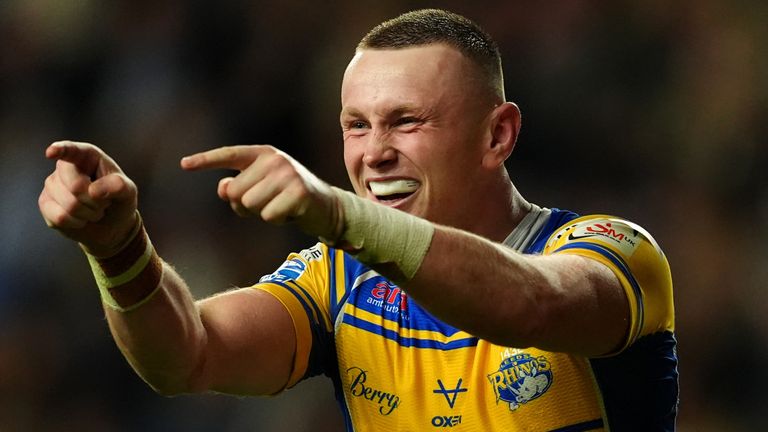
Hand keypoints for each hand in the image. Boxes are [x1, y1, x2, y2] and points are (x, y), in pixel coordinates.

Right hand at [38, 141, 138, 256]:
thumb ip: (118, 186)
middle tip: (104, 203)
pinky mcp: (45, 204)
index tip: (51, 152)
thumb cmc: (120, 201)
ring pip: (69, 204)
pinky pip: (60, 217)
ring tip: (94, 210)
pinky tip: (81, 219)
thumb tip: (93, 190)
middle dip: (95, 201)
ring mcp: (52, 184)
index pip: (71, 150)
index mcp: (87, 156)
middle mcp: (65, 166)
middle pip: (75, 185)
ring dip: (89, 213)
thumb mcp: (128, 191)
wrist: (112, 225)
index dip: (61, 150)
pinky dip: (77, 223)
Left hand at [181, 145, 340, 240]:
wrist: (326, 207)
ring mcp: (288, 175)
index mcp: (263, 154)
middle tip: (268, 203)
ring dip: (262, 213)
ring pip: (250, 205)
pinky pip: (268, 216)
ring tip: (280, 207)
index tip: (184, 164)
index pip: (230, 155)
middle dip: (245, 206)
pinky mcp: (298, 193)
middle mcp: (275, 160)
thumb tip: (224, 189)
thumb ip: (239, 187)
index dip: (206, 160)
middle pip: (236, 192)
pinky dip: (277, 220)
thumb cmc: (288, 198)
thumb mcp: (261, 189)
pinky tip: (290, 214)